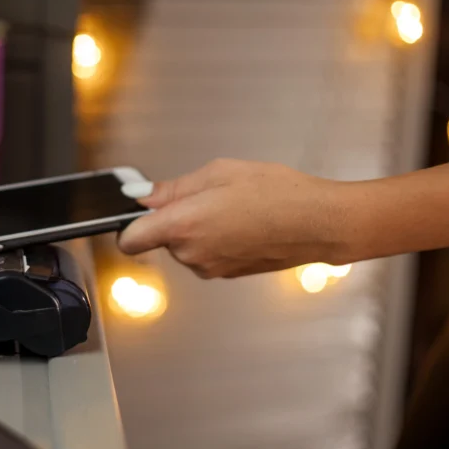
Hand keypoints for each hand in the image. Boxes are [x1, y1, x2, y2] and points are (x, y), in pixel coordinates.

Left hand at [117, 159, 349, 278]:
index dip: (129, 225)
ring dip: (197, 228)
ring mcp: (209, 268)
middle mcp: (192, 254)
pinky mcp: (226, 274)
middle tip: (207, 195)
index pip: (130, 240)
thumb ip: (174, 188)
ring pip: (185, 246)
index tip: (137, 211)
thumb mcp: (219, 173)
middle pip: (161, 239)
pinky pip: (206, 254)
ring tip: (231, 207)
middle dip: (174, 218)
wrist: (319, 224)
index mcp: (183, 225)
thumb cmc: (277, 193)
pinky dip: (214, 239)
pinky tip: (241, 223)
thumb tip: (142, 197)